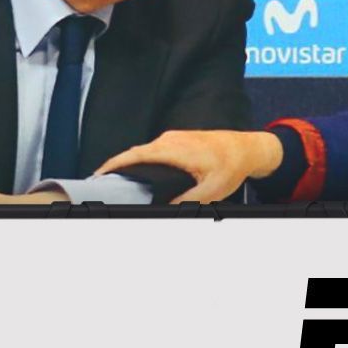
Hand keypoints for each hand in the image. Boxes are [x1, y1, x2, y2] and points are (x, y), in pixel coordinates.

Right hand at [96, 130, 283, 203]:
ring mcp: (174, 137)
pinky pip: (154, 149)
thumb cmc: (232, 165)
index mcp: (175, 149)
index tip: (98, 175)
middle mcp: (171, 139)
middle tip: (102, 185)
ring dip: (130, 163)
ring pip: (144, 151)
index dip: (113, 164)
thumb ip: (186, 202)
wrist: (248, 148)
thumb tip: (165, 209)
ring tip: (117, 181)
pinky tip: (139, 172)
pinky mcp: (178, 139)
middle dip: (116, 167)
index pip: (135, 154)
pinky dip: (142, 159)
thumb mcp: (211, 190)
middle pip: (135, 152)